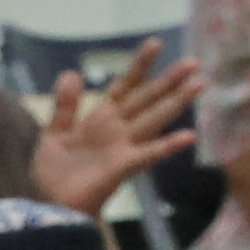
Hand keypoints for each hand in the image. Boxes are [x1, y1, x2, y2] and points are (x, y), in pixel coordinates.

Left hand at [31, 51, 202, 211]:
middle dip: (169, 81)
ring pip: (154, 119)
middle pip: (147, 99)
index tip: (155, 43)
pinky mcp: (123, 167)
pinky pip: (148, 154)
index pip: (126, 86)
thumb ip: (65, 106)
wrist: (51, 205)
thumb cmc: (55, 173)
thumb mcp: (54, 133)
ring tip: (199, 86)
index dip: (140, 66)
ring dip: (176, 103)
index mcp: (102, 118)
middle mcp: (119, 129)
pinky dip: (167, 146)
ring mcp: (124, 147)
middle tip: (193, 63)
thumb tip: (71, 73)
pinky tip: (188, 136)